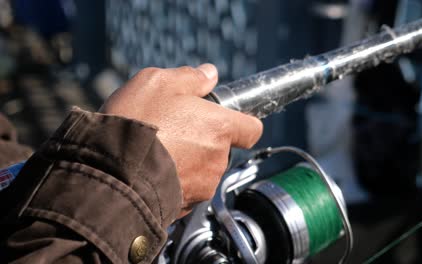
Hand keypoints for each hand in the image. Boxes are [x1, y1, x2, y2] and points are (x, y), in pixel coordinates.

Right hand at [99, 64, 262, 216]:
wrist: (111, 171)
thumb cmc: (137, 122)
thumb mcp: (158, 83)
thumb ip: (190, 77)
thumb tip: (209, 73)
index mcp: (220, 127)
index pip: (253, 129)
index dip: (243, 122)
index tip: (226, 119)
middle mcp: (218, 159)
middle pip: (222, 147)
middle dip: (204, 138)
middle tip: (175, 129)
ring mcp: (203, 184)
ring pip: (204, 168)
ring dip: (190, 160)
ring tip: (160, 150)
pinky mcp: (186, 204)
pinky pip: (187, 188)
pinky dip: (176, 179)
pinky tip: (153, 169)